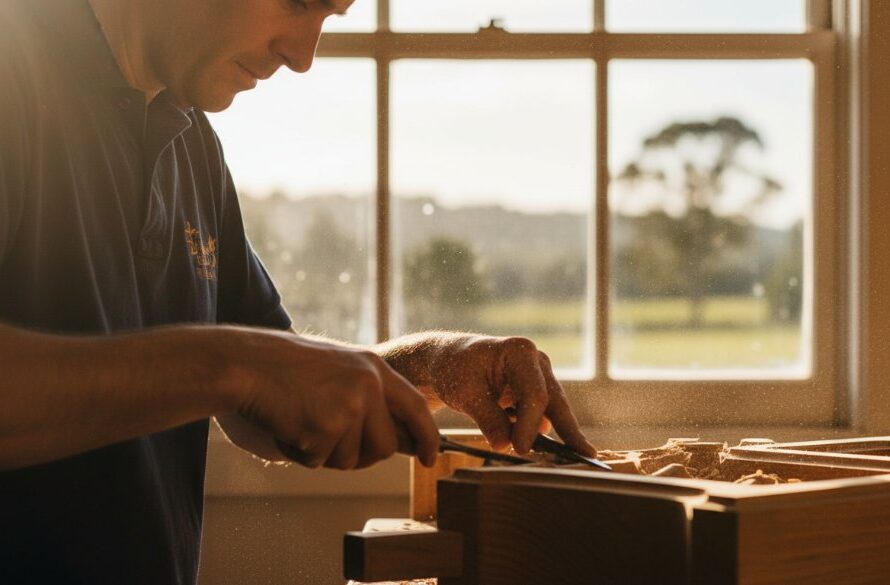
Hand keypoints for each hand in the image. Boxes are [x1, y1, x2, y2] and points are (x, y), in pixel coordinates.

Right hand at [224, 330, 438, 469]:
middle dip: (360, 453)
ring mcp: (348, 407)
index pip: (416, 408)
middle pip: (385, 447)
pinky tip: (288, 424)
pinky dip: (301, 453)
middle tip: (327, 436)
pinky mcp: (324, 429)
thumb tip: (402, 441)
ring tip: (303, 420)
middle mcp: (368, 387)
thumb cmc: (288, 369)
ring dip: (325, 453)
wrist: (247, 364)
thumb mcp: (341, 371)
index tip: (432, 457)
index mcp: (375, 369)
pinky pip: (319, 462)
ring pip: (351, 461)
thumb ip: (371, 398)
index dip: (428, 436)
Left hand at [424, 334, 595, 455]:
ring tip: (561, 460)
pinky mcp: (535, 392)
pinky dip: (538, 433)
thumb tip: (504, 446)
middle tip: (586, 456)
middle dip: (569, 430)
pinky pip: (542, 415)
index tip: (521, 449)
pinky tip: (535, 449)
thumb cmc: (455, 369)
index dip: (530, 424)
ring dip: (552, 435)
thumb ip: (487, 418)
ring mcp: (539, 376)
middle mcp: (536, 362)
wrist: (450, 361)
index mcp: (519, 352)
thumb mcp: (465, 394)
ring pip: (552, 410)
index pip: (534, 393)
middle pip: (555, 400)